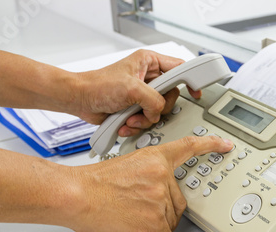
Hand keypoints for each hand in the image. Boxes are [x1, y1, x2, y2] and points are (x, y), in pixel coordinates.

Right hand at [69, 136, 232, 231]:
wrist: (76, 194)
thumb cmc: (93, 182)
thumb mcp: (126, 166)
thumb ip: (147, 176)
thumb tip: (153, 196)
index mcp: (155, 158)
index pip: (188, 147)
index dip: (211, 145)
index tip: (225, 145)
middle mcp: (161, 176)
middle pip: (178, 200)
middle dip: (165, 212)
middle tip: (147, 217)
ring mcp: (159, 198)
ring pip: (170, 220)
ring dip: (156, 229)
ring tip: (136, 230)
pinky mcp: (153, 219)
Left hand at [73, 50, 201, 136]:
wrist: (79, 100)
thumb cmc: (98, 85)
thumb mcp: (132, 88)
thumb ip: (154, 99)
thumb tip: (159, 111)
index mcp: (150, 62)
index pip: (179, 68)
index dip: (190, 80)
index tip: (196, 92)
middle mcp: (149, 78)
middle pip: (171, 96)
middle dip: (157, 108)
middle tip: (145, 108)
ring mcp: (143, 95)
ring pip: (159, 112)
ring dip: (144, 120)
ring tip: (129, 117)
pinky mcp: (136, 108)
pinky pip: (148, 121)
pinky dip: (136, 125)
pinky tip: (125, 122)